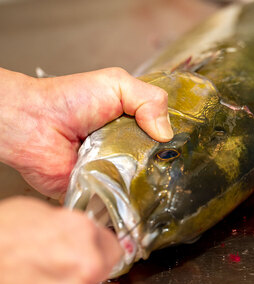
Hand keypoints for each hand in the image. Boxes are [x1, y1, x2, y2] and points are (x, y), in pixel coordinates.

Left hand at [0, 67, 172, 197]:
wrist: (35, 124)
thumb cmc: (71, 100)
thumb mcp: (116, 84)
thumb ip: (149, 99)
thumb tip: (166, 133)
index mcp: (133, 123)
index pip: (163, 135)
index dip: (174, 140)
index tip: (187, 146)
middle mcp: (126, 147)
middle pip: (157, 161)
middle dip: (165, 164)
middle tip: (174, 166)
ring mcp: (115, 169)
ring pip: (142, 182)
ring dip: (148, 181)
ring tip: (159, 182)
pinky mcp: (102, 188)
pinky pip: (121, 197)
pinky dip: (128, 198)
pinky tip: (139, 197)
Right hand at [0, 196, 121, 283]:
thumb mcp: (35, 215)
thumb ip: (68, 225)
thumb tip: (79, 234)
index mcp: (81, 231)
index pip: (113, 245)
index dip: (100, 248)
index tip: (94, 251)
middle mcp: (85, 265)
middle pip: (101, 269)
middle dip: (86, 267)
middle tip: (60, 265)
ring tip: (40, 279)